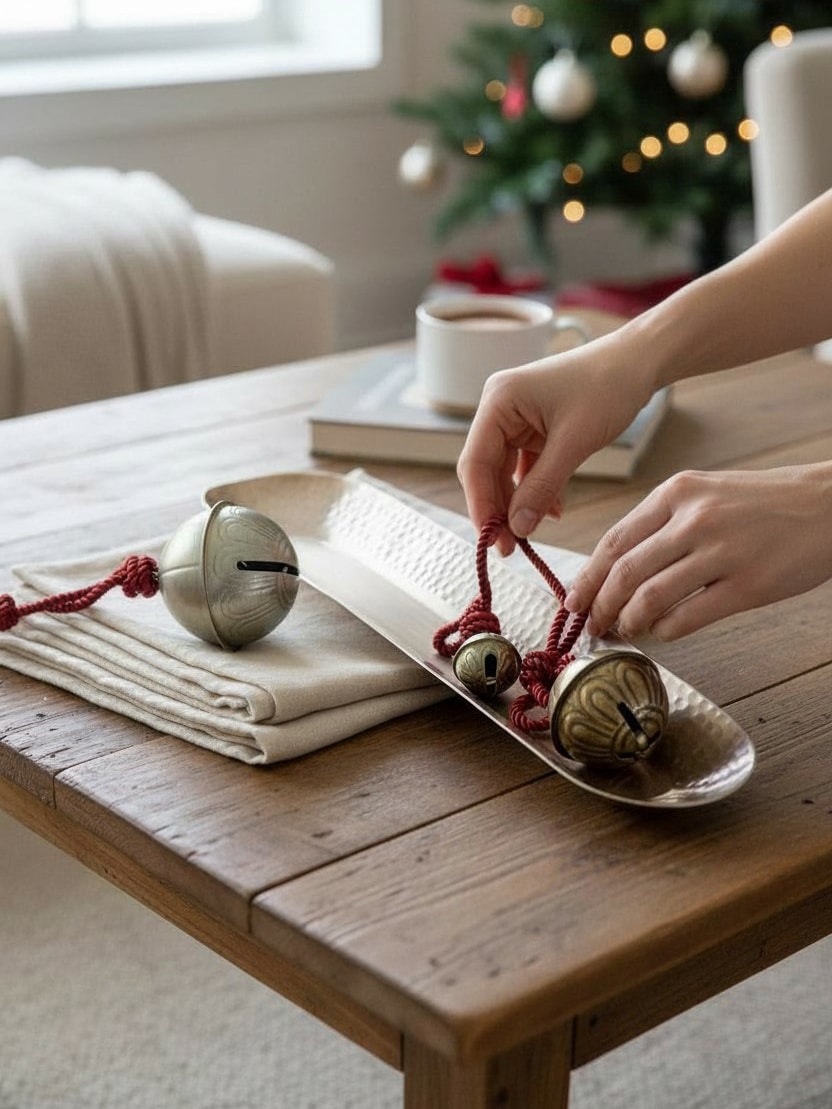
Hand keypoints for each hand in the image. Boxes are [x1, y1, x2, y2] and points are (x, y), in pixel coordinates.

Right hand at [457, 339, 650, 553]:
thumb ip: (542, 487)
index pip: (475, 462)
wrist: (639, 361)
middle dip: (498, 509)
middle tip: (510, 547)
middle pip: (485, 470)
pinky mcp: (534, 429)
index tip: (493, 540)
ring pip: (504, 473)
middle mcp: (499, 409)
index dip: (480, 506)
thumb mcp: (574, 442)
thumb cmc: (608, 386)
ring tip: (530, 534)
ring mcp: (516, 419)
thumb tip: (517, 528)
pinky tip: (551, 511)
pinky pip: (525, 468)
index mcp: (498, 401)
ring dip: (517, 503)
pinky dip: (536, 490)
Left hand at [564, 465, 831, 639]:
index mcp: (677, 493)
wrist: (830, 505)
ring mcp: (721, 552)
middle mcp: (693, 519)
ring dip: (629, 622)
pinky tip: (661, 633)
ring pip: (650, 598)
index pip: (614, 541)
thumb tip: (617, 568)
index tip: (574, 601)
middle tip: (593, 626)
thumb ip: (663, 523)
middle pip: (623, 573)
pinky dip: (665, 631)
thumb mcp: (707, 493)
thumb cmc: (764, 503)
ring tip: (625, 631)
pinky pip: (688, 617)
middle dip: (600, 607)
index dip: (588, 577)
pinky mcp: (748, 585)